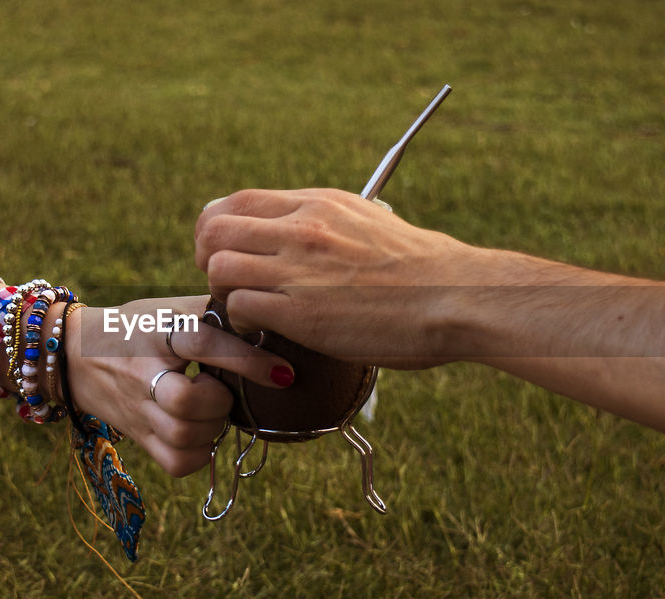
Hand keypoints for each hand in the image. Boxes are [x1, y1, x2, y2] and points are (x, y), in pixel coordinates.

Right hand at [65, 295, 292, 475]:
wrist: (75, 356)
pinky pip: (176, 462)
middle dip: (219, 402)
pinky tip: (202, 433)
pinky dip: (200, 453)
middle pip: (186, 403)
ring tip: (212, 410)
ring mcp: (137, 409)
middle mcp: (142, 372)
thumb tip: (269, 321)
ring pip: (182, 436)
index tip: (283, 372)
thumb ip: (213, 312)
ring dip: (213, 427)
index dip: (245, 359)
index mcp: (157, 331)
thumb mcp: (168, 308)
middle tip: (222, 391)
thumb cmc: (138, 327)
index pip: (202, 342)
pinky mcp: (137, 437)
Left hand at [194, 188, 476, 368]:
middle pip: (215, 228)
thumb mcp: (371, 223)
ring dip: (221, 292)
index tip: (224, 249)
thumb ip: (330, 224)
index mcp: (319, 203)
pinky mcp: (301, 313)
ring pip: (218, 267)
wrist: (457, 297)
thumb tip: (309, 234)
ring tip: (244, 310)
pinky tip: (260, 332)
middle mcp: (303, 228)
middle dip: (206, 256)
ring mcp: (299, 269)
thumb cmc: (426, 270)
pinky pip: (238, 309)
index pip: (238, 200)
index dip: (218, 227)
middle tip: (223, 282)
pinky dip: (239, 323)